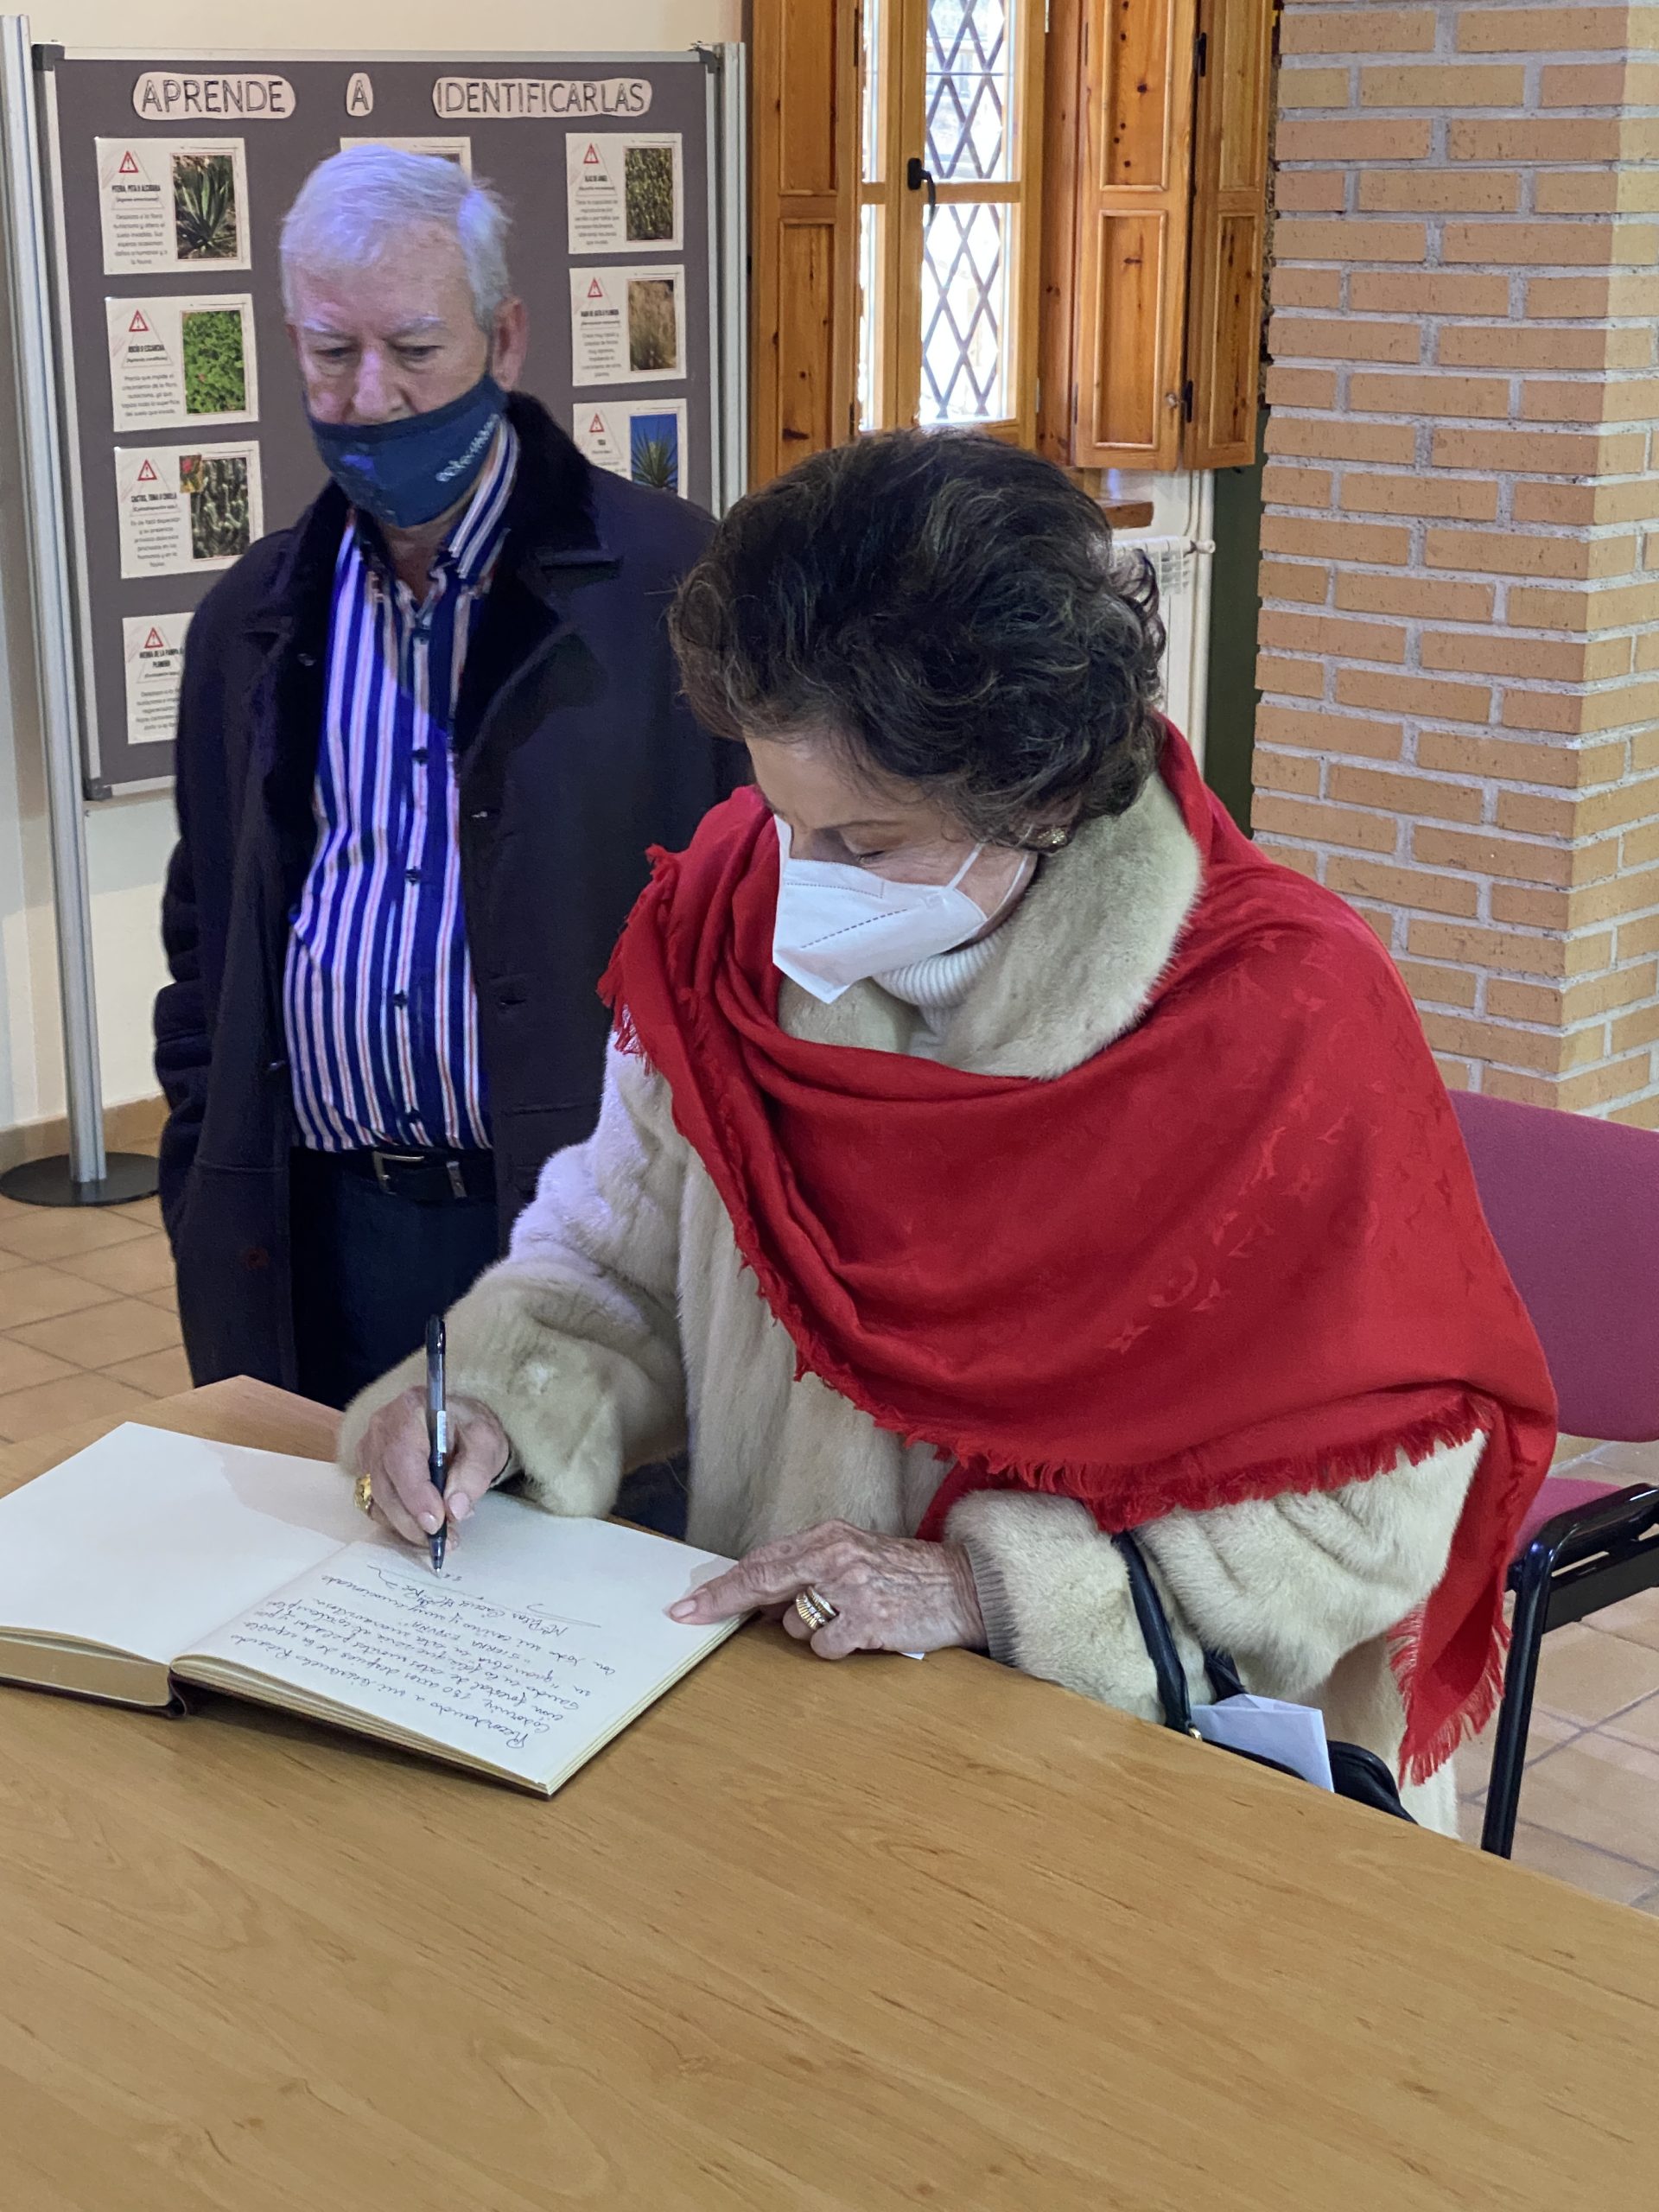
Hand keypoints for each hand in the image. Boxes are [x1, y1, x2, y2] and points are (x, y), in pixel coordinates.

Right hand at [352, 1388, 510, 1548]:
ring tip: (442, 1534)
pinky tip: (424, 1524)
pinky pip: (376, 1502)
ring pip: (378, 1499)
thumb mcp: (486, 1443)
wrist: (457, 1419)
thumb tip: (455, 1509)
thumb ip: (474, 1473)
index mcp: (410, 1410)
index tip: (438, 1523)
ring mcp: (369, 1449)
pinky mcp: (367, 1468)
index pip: (402, 1458)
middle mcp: (381, 1428)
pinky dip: (399, 1519)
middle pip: (386, 1484)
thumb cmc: (470, 1427)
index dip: (417, 1496)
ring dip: (407, 1524)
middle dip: (413, 1519)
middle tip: (445, 1539)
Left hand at [668, 1520, 985, 1657]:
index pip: (761, 1560)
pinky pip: (823, 1647)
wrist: (962, 1586)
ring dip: (809, 1631)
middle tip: (686, 1616)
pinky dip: (836, 1648)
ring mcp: (849, 1587)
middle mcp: (834, 1556)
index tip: (688, 1603)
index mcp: (827, 1536)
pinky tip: (862, 1634)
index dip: (722, 1585)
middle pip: (760, 1581)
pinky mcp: (866, 1619)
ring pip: (793, 1623)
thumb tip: (759, 1600)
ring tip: (848, 1620)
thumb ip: (809, 1571)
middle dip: (719, 1602)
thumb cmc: (904, 1576)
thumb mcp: (853, 1557)